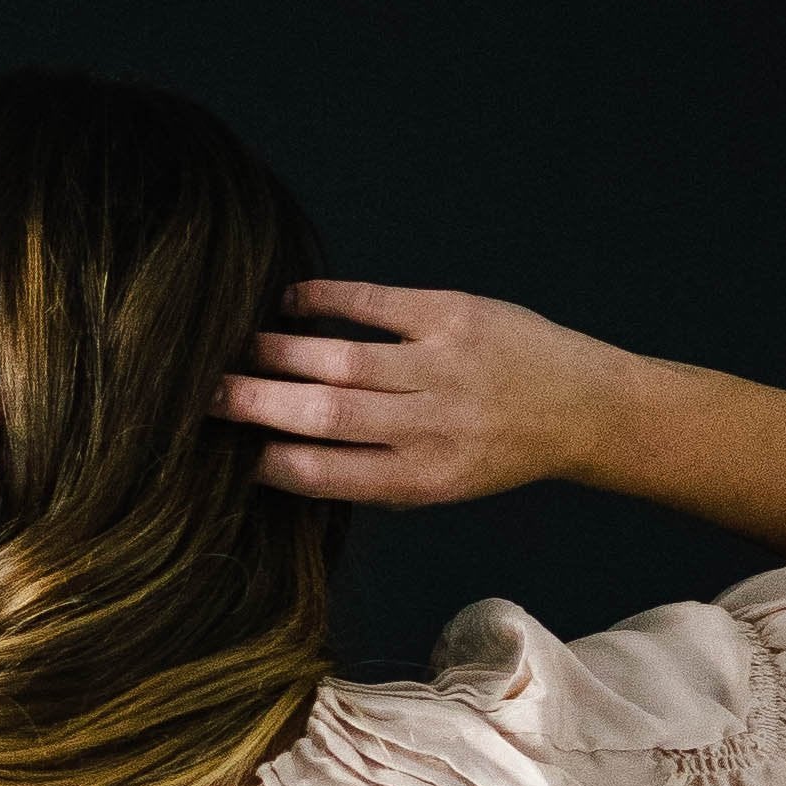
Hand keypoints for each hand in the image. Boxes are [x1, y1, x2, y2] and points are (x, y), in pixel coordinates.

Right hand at [214, 282, 627, 506]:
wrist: (581, 407)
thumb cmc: (496, 451)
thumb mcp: (437, 485)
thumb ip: (371, 475)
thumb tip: (283, 458)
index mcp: (419, 478)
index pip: (324, 475)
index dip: (268, 462)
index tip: (225, 450)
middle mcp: (428, 426)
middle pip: (324, 415)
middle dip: (256, 404)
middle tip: (205, 393)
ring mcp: (442, 366)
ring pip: (342, 359)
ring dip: (280, 352)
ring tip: (239, 348)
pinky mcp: (454, 315)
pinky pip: (376, 304)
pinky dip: (326, 300)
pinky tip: (292, 300)